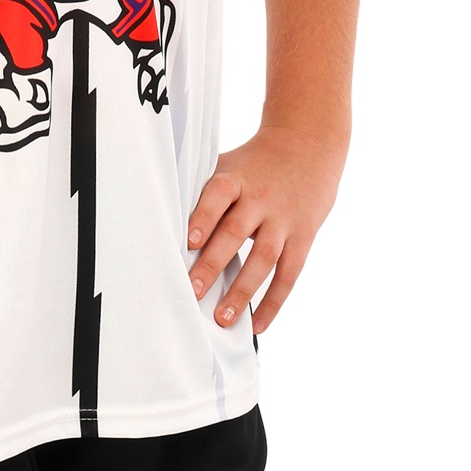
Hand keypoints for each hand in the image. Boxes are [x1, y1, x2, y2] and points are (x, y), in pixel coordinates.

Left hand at [186, 124, 345, 334]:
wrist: (309, 146)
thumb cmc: (254, 162)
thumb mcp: (228, 164)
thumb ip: (201, 190)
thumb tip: (160, 219)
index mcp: (236, 178)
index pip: (218, 195)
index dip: (204, 216)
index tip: (188, 241)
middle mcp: (261, 199)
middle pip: (236, 232)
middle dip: (213, 264)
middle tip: (193, 292)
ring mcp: (284, 220)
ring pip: (264, 259)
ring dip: (243, 291)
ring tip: (223, 319)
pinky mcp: (303, 237)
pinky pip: (289, 274)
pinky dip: (274, 302)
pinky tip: (257, 325)